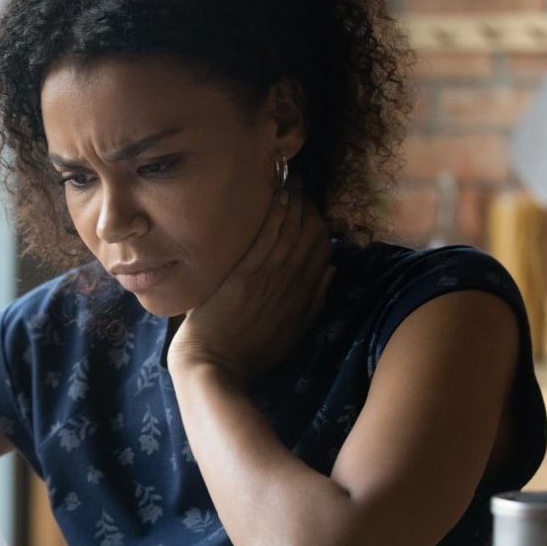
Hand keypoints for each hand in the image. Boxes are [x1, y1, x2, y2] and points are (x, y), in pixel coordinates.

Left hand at [167, 190, 333, 383]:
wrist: (214, 364)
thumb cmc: (249, 352)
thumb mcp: (293, 332)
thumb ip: (314, 301)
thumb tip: (332, 270)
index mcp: (303, 297)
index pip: (323, 252)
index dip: (322, 227)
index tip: (315, 209)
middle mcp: (290, 284)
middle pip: (309, 237)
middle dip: (309, 209)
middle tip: (305, 187)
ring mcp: (267, 278)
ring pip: (290, 233)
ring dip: (294, 205)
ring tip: (293, 181)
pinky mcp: (243, 276)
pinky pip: (264, 239)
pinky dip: (274, 216)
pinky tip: (279, 196)